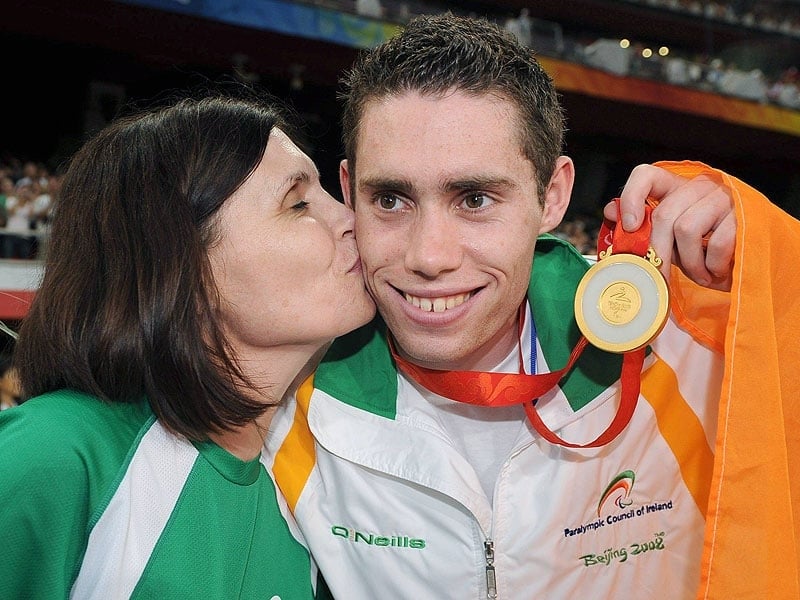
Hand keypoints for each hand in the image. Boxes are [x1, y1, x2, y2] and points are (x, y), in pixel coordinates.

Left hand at [603, 164, 734, 290]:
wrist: (747, 262)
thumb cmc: (702, 249)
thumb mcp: (668, 240)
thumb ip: (643, 227)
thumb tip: (610, 212)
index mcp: (675, 188)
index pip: (646, 175)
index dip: (632, 197)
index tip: (631, 226)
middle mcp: (699, 187)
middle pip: (665, 214)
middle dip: (659, 252)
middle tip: (660, 277)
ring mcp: (723, 198)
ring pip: (687, 228)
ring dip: (689, 262)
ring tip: (697, 274)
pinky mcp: (744, 216)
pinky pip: (717, 243)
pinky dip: (711, 266)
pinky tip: (715, 272)